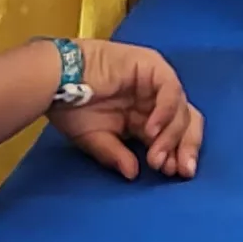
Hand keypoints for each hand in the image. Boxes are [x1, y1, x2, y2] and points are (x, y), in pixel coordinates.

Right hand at [54, 40, 205, 178]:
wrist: (55, 79)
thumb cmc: (71, 107)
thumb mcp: (94, 139)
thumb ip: (115, 155)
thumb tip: (133, 174)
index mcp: (144, 118)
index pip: (172, 136)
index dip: (176, 155)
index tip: (172, 175)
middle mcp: (154, 100)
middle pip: (185, 123)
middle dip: (186, 147)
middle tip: (180, 171)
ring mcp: (155, 82)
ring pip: (181, 109)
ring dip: (172, 136)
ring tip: (156, 158)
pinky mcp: (152, 66)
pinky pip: (170, 90)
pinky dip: (165, 112)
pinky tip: (150, 131)